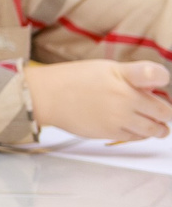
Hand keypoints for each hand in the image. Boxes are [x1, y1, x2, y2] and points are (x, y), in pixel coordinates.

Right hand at [26, 60, 171, 141]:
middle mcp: (126, 98)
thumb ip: (134, 77)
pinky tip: (137, 128)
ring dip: (159, 127)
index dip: (162, 78)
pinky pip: (138, 137)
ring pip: (156, 129)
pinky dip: (142, 134)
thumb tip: (156, 88)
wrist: (47, 96)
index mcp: (125, 76)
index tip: (160, 82)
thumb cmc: (74, 79)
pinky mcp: (112, 133)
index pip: (157, 74)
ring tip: (158, 125)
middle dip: (166, 112)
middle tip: (163, 110)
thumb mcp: (106, 68)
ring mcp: (121, 118)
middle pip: (165, 111)